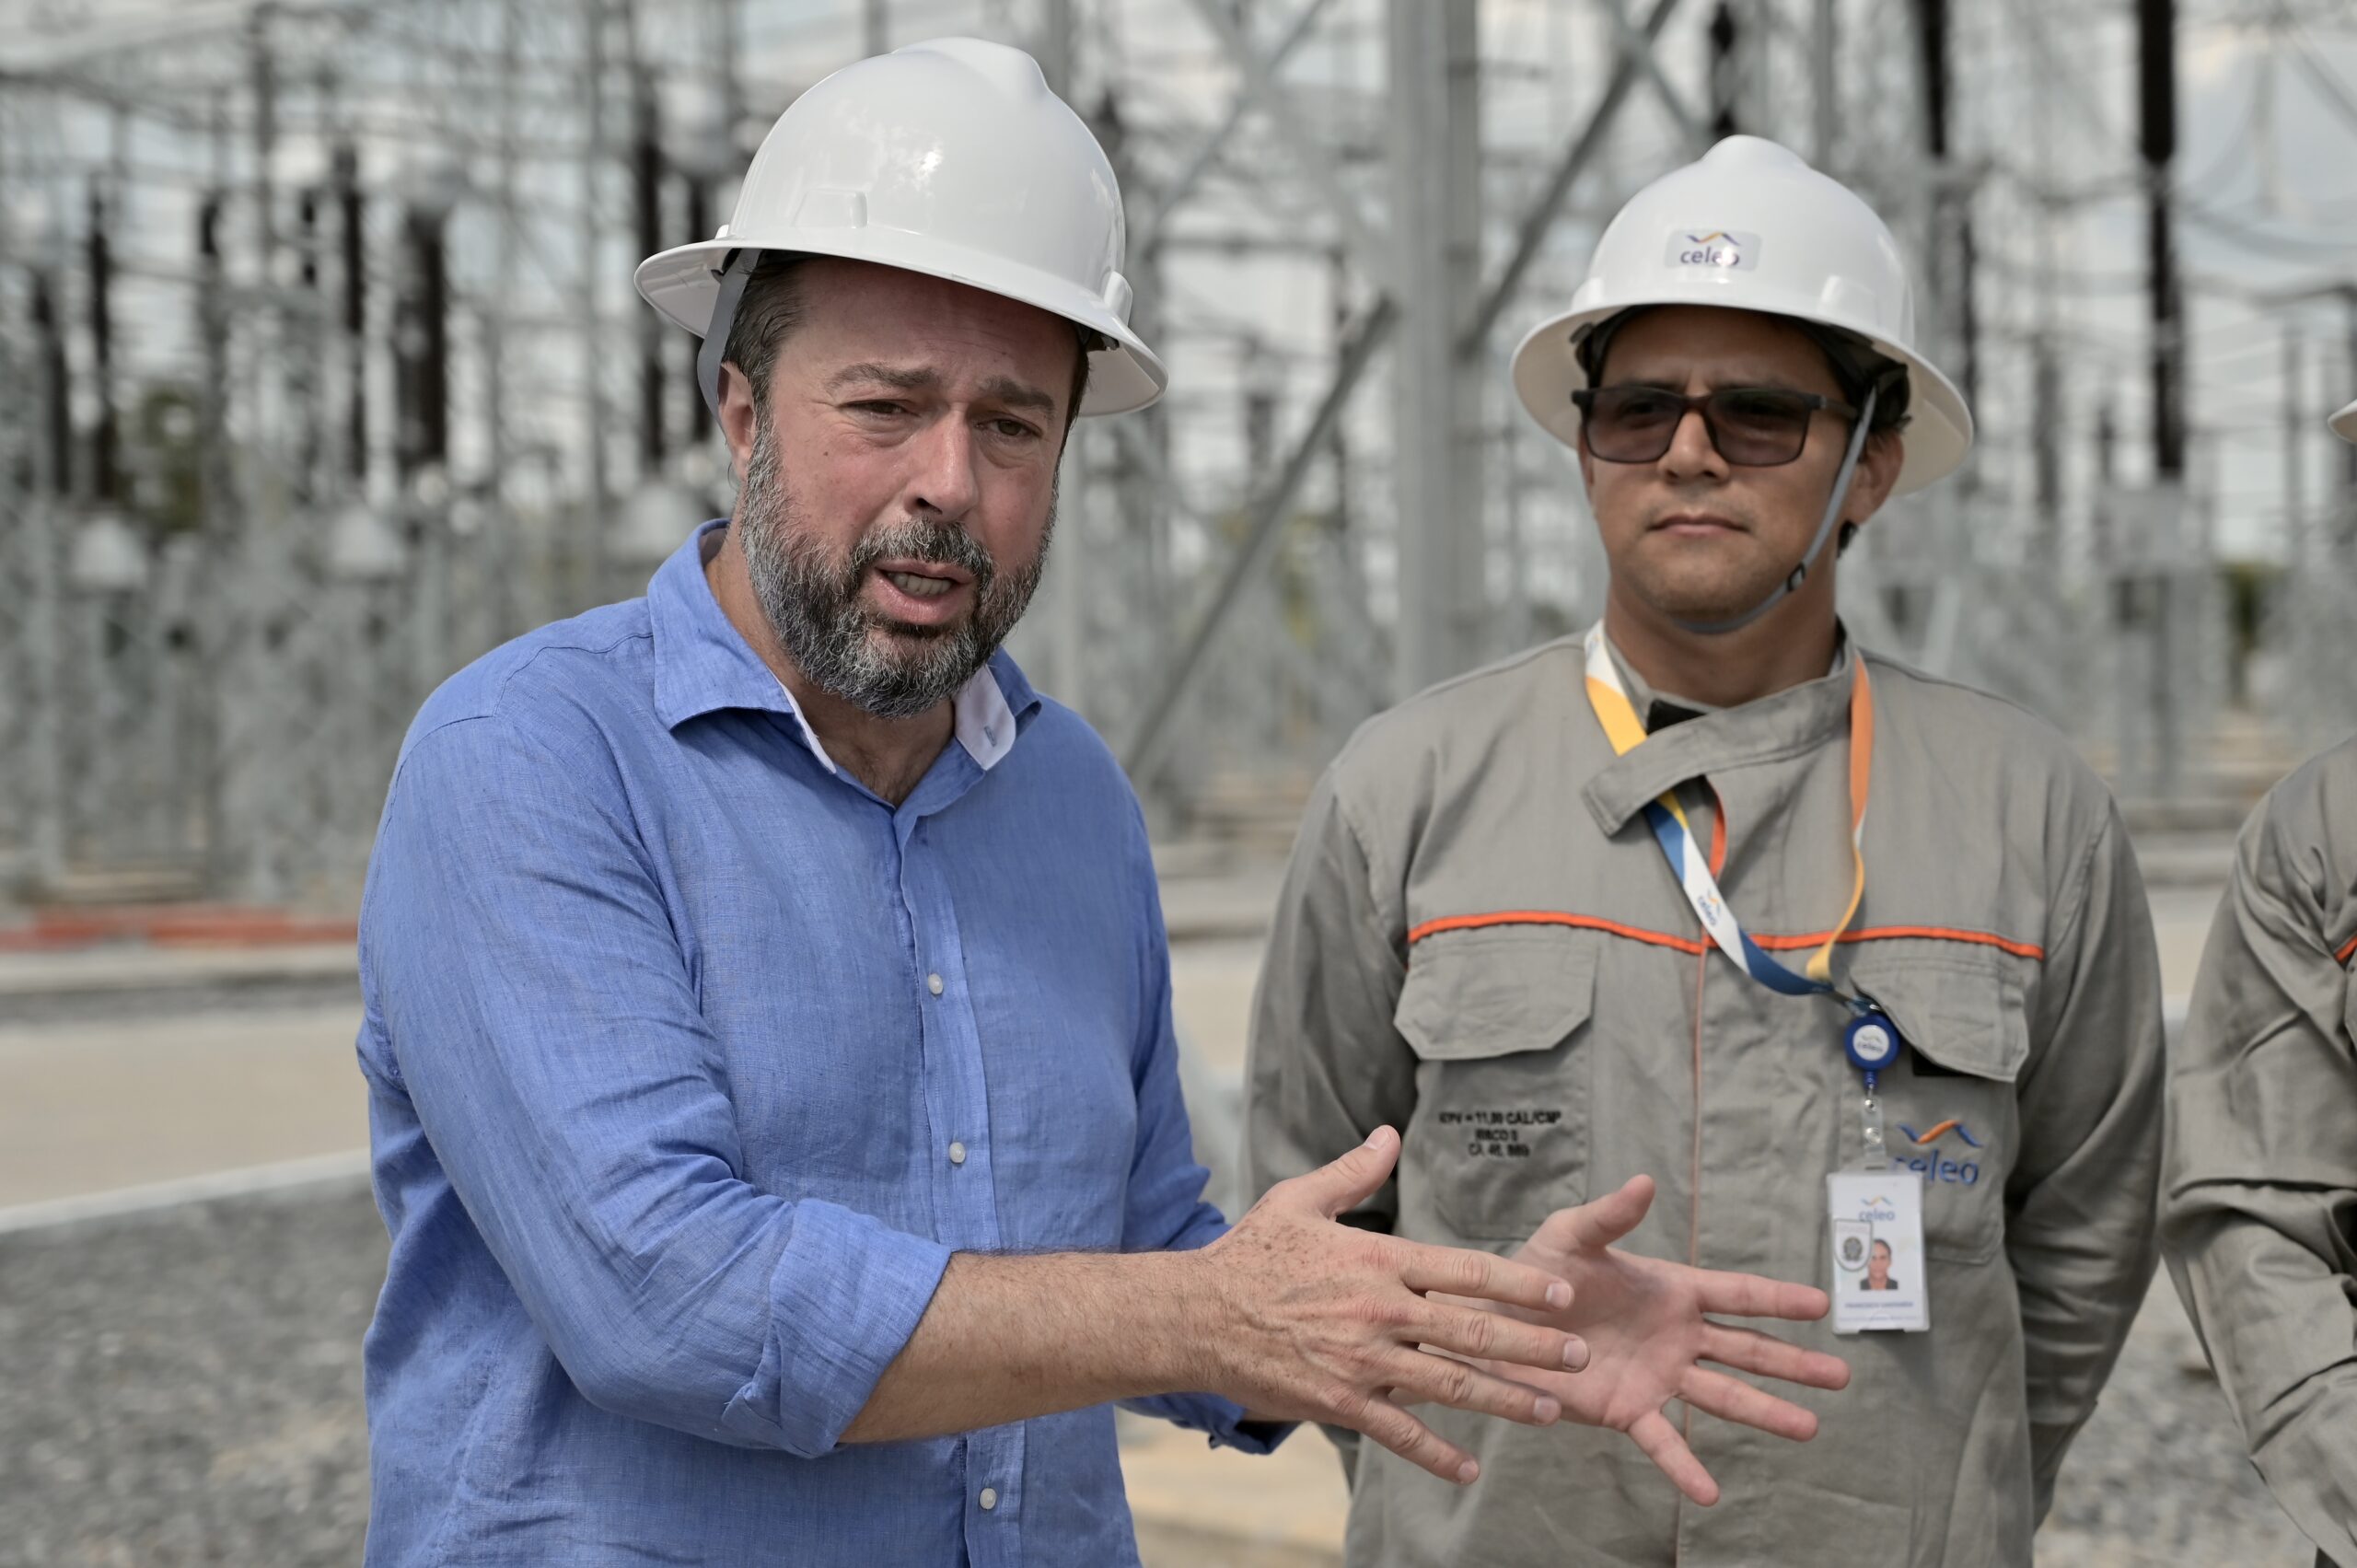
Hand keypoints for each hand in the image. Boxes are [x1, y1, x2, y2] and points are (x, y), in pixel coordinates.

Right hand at [1194, 1127, 1585, 1484]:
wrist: (1195, 1314)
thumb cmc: (1250, 1253)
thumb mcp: (1301, 1200)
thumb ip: (1353, 1171)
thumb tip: (1388, 1134)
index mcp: (1379, 1258)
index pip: (1466, 1270)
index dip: (1520, 1285)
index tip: (1562, 1295)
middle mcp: (1380, 1311)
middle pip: (1473, 1330)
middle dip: (1534, 1346)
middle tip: (1581, 1355)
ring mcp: (1362, 1360)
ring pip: (1449, 1384)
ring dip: (1505, 1400)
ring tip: (1551, 1410)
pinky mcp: (1340, 1401)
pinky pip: (1398, 1432)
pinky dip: (1436, 1453)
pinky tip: (1468, 1469)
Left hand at [1452, 1174, 1849, 1505]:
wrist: (1496, 1323)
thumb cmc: (1536, 1272)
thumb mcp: (1571, 1236)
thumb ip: (1610, 1215)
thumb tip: (1644, 1182)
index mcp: (1671, 1290)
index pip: (1737, 1294)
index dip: (1778, 1299)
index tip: (1823, 1304)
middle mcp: (1676, 1337)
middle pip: (1747, 1350)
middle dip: (1794, 1362)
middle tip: (1841, 1377)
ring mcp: (1658, 1376)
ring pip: (1722, 1396)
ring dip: (1765, 1411)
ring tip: (1809, 1427)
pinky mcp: (1628, 1410)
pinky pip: (1664, 1441)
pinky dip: (1685, 1468)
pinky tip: (1710, 1494)